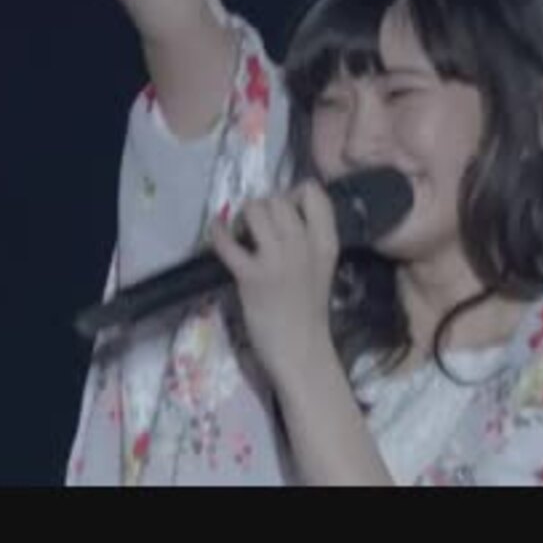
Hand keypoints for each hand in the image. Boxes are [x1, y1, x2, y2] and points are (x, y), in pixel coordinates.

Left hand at [209, 180, 339, 381]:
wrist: (301, 350)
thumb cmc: (308, 311)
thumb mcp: (322, 266)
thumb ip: (310, 238)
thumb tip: (280, 212)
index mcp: (326, 242)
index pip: (313, 192)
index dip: (293, 194)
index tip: (286, 211)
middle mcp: (303, 244)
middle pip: (278, 198)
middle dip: (264, 206)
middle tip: (258, 226)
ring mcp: (277, 260)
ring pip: (255, 209)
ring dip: (243, 216)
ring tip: (241, 232)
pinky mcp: (251, 276)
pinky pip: (227, 241)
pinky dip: (217, 232)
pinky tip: (217, 232)